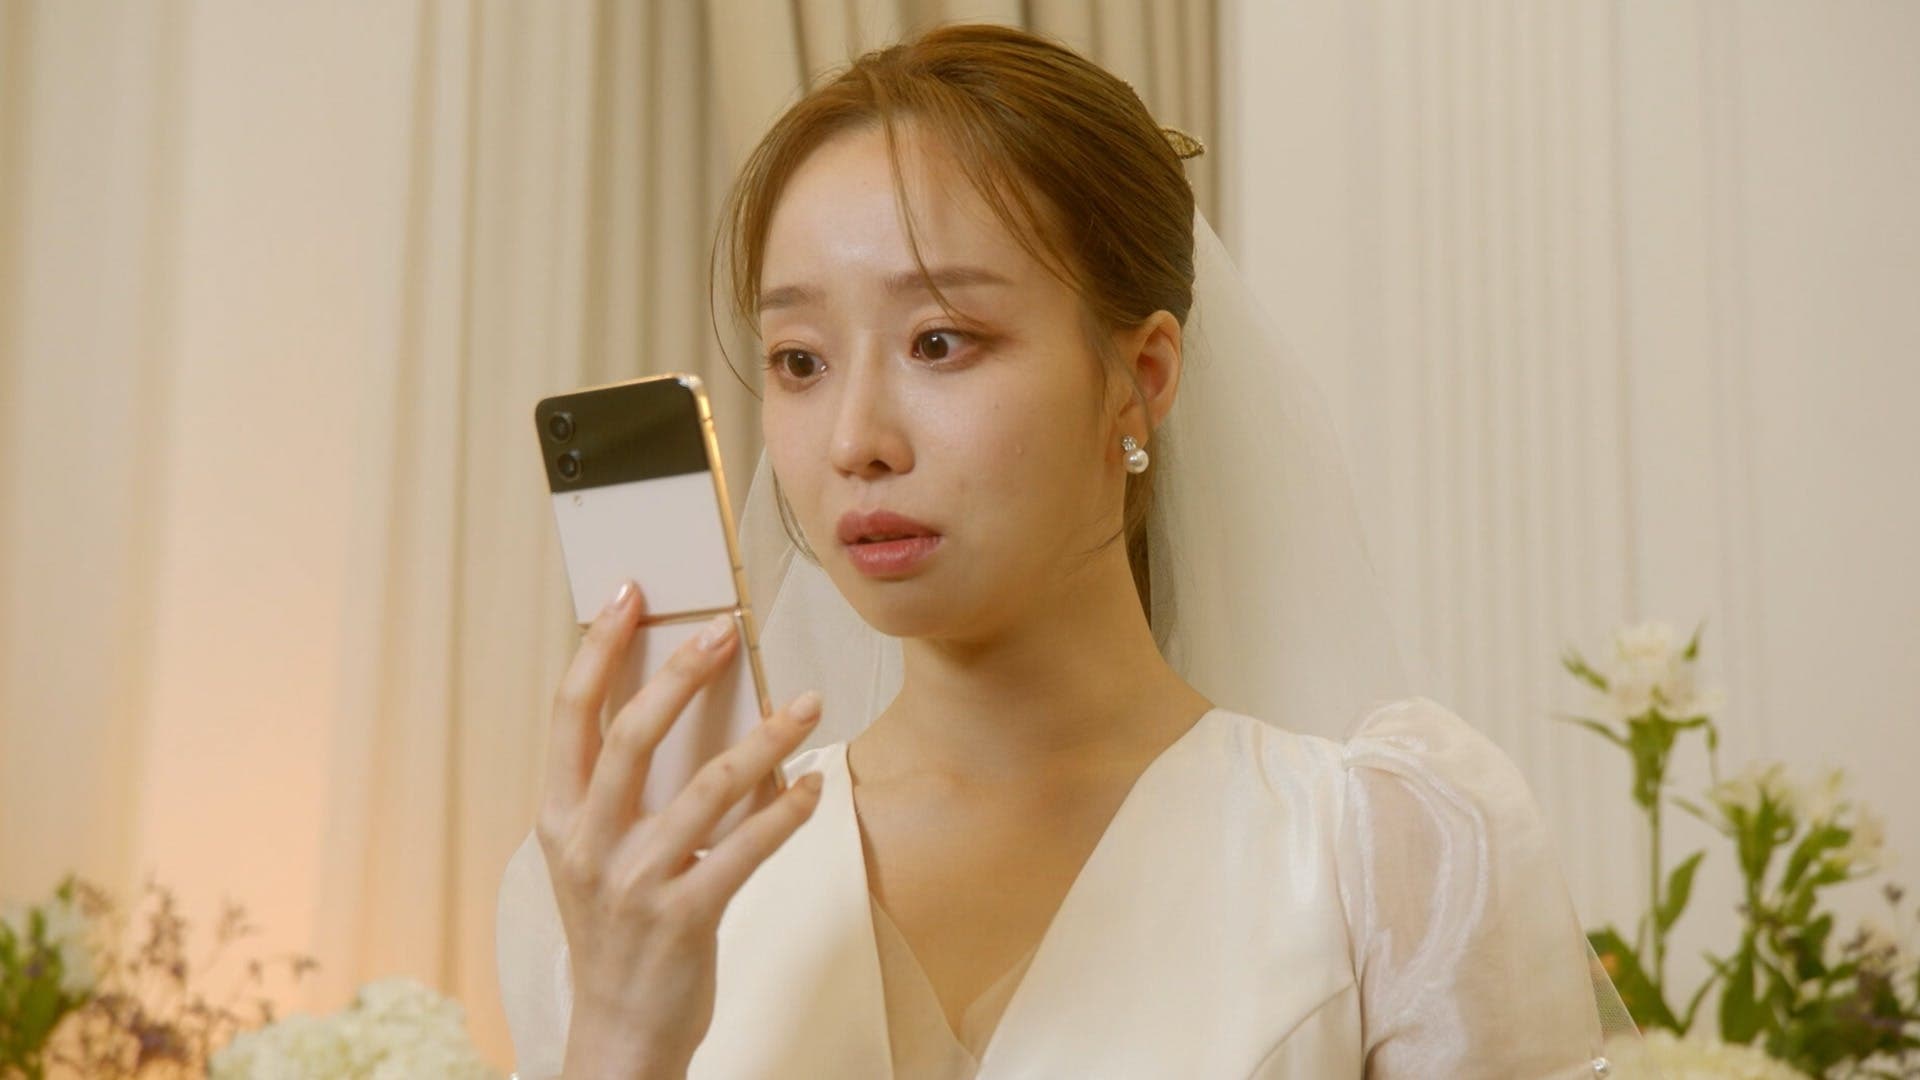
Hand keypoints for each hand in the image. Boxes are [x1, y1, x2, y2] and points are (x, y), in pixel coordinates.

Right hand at [538, 579, 824, 1078]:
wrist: (618, 1031)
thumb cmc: (617, 931)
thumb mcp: (595, 857)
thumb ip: (622, 792)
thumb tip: (681, 706)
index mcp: (560, 817)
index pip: (571, 713)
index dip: (598, 648)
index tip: (630, 594)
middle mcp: (588, 843)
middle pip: (632, 734)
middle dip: (682, 673)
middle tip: (728, 630)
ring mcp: (634, 882)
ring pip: (706, 787)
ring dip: (765, 739)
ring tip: (807, 705)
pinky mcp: (684, 917)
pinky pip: (745, 848)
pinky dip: (786, 811)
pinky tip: (814, 786)